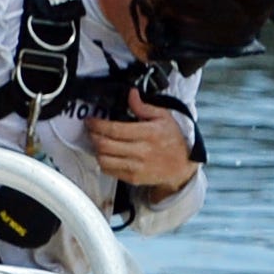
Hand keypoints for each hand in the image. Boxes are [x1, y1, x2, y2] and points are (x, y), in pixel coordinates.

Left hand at [82, 104, 196, 190]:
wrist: (183, 165)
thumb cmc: (173, 139)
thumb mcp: (164, 117)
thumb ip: (144, 106)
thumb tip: (131, 94)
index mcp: (149, 134)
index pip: (115, 130)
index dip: (97, 125)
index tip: (90, 121)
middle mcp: (142, 152)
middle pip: (105, 145)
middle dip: (93, 136)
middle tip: (91, 130)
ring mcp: (137, 167)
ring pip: (104, 159)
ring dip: (97, 150)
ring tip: (99, 142)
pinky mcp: (134, 178)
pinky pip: (109, 171)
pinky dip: (103, 162)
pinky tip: (108, 154)